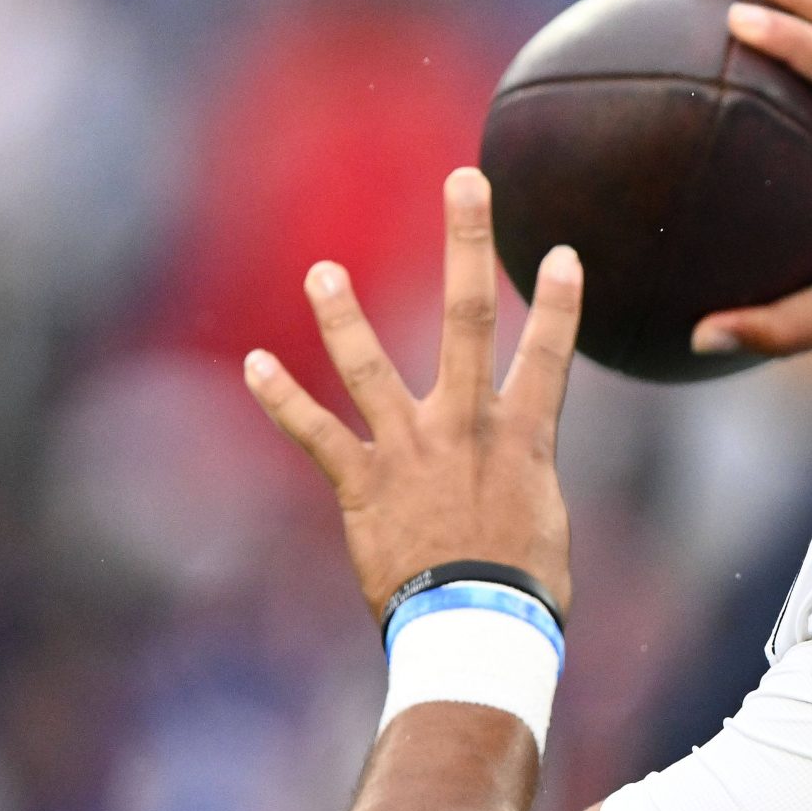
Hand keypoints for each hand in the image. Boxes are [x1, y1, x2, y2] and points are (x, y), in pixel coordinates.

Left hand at [246, 168, 579, 619]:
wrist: (477, 629)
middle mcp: (465, 426)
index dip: (556, 301)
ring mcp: (409, 450)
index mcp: (522, 436)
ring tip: (322, 273)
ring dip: (343, 317)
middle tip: (463, 181)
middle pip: (469, 318)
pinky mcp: (362, 485)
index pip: (549, 352)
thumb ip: (524, 478)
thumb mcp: (544, 521)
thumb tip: (515, 472)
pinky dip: (282, 400)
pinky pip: (315, 435)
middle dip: (466, 242)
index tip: (557, 252)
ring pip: (370, 368)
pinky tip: (254, 365)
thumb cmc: (523, 590)